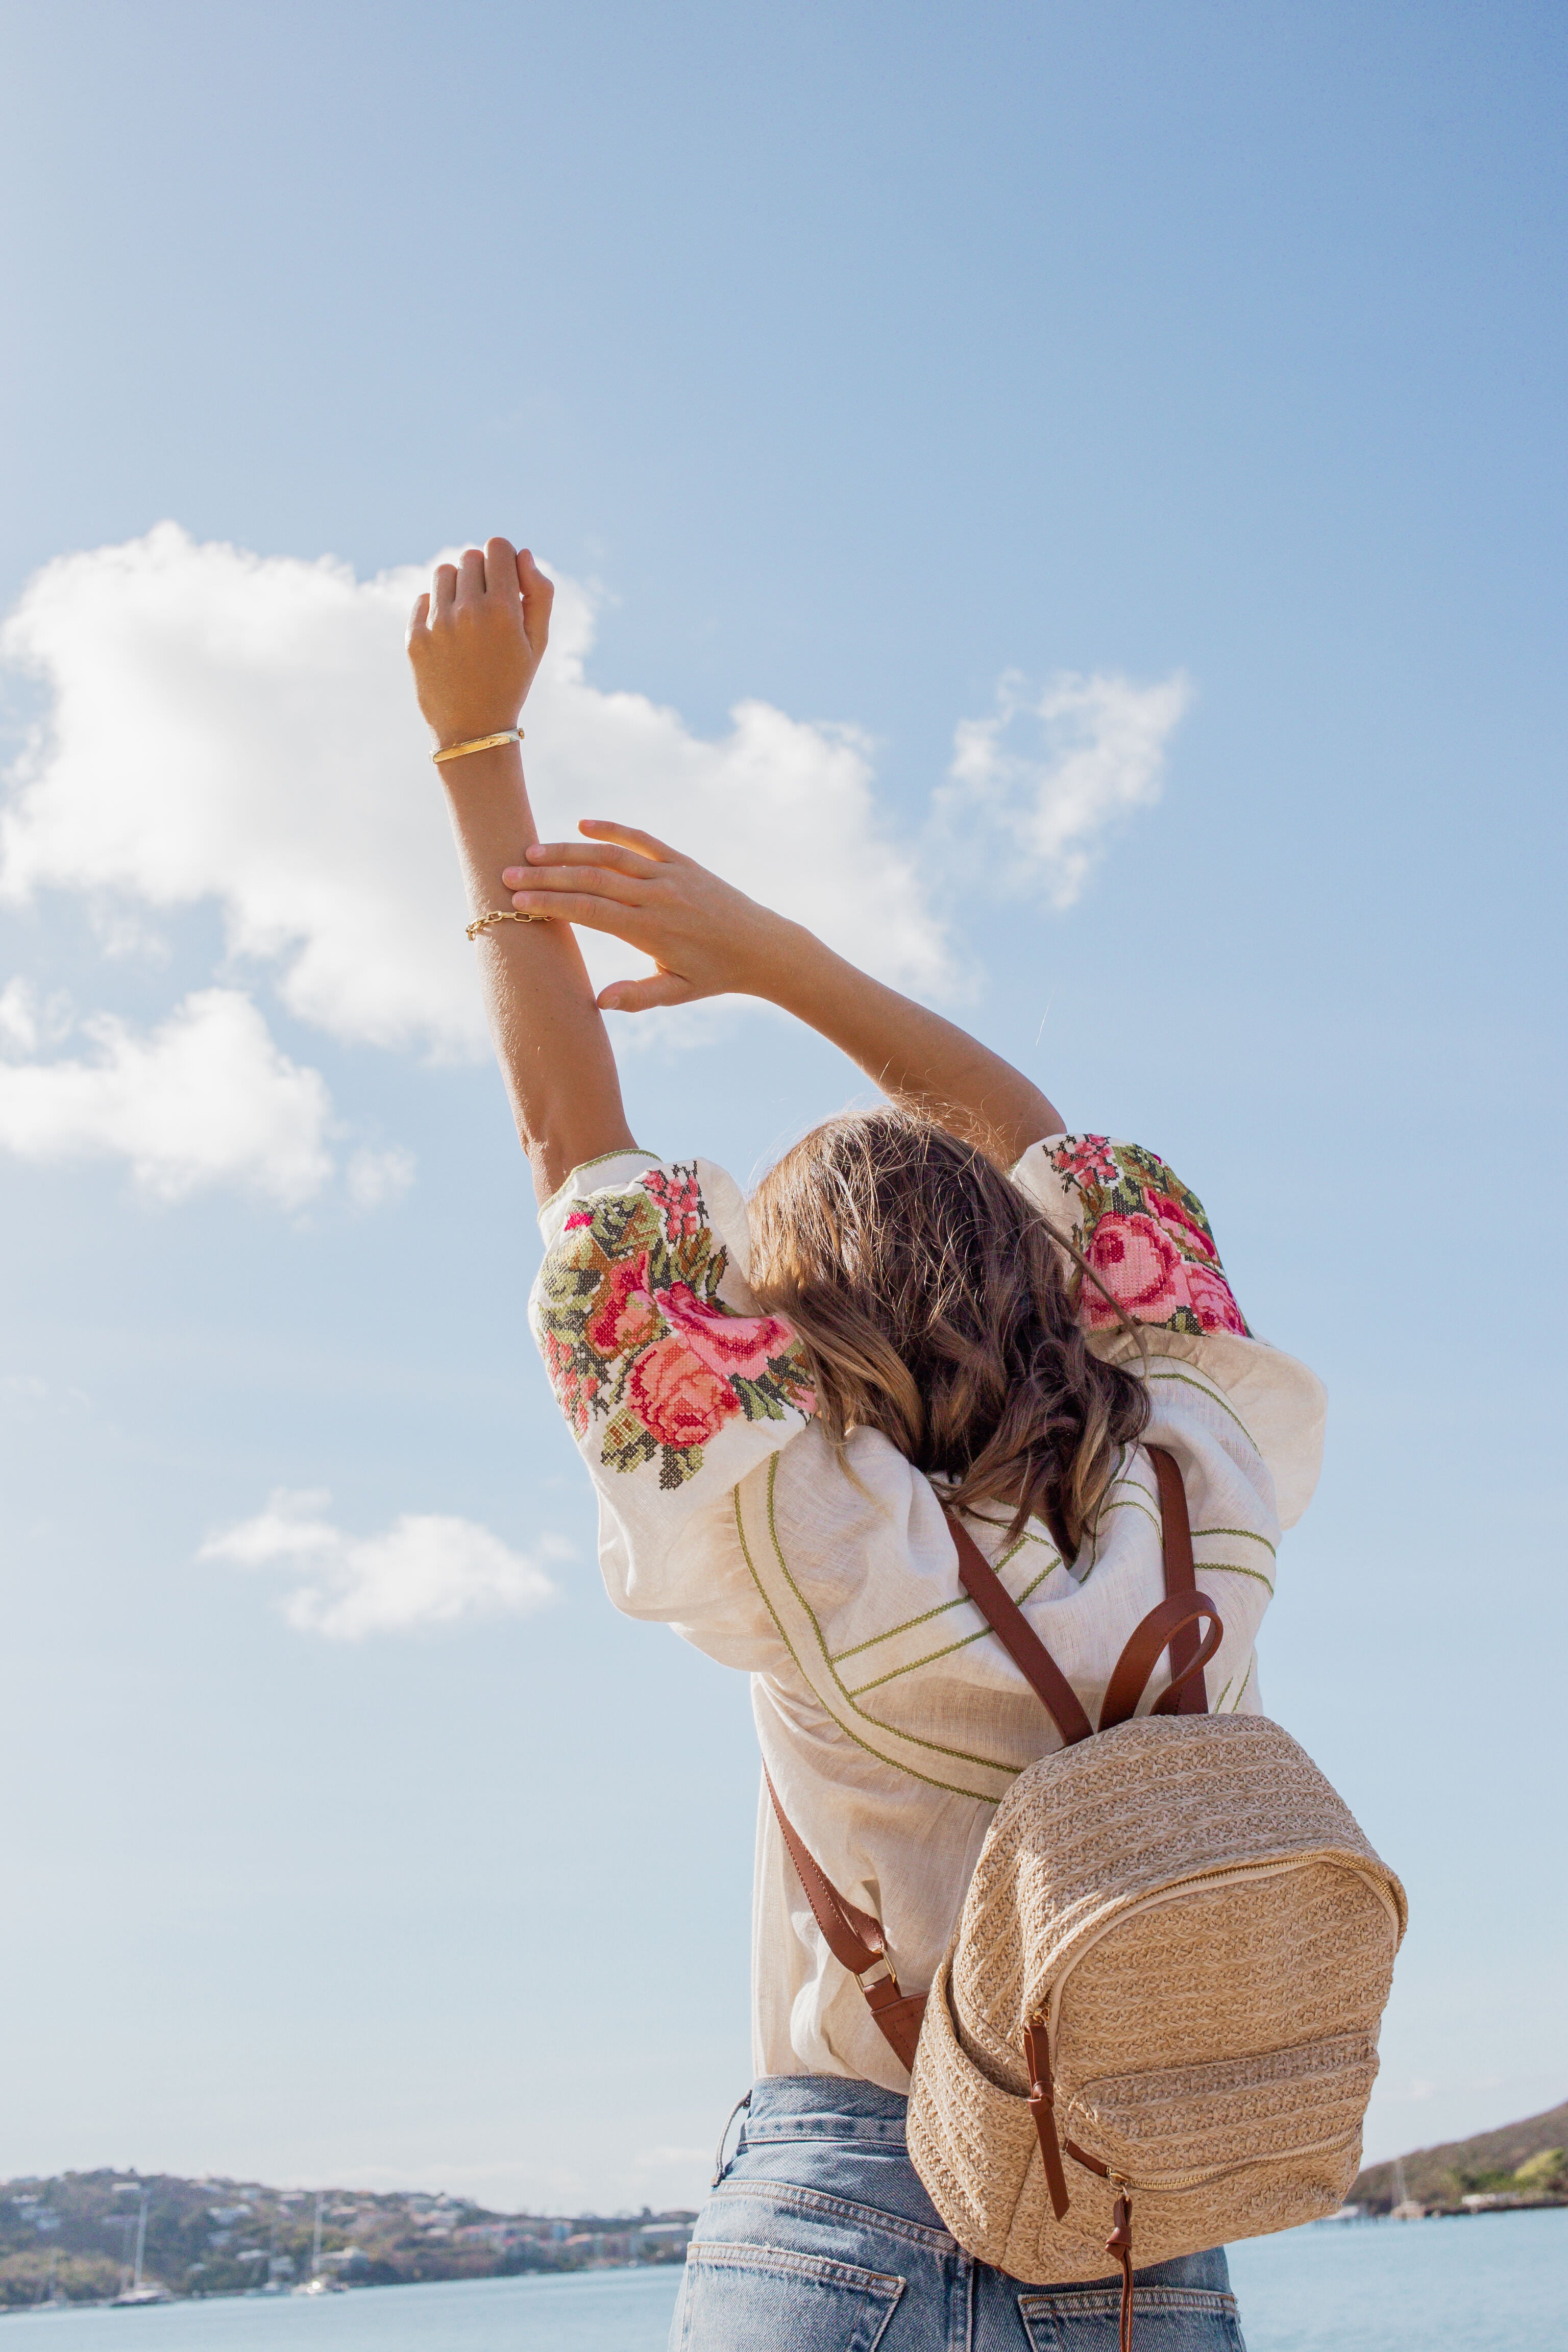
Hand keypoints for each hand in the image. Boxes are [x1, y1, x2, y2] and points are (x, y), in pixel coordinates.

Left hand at [406, 537, 553, 748]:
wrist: (473, 730)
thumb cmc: (511, 682)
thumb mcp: (537, 642)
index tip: (504, 578)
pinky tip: (449, 635)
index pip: (497, 546)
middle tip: (488, 605)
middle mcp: (468, 611)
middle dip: (482, 573)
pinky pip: (424, 598)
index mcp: (504, 610)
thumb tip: (522, 554)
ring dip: (457, 585)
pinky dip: (437, 608)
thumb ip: (540, 593)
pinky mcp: (415, 636)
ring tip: (466, 615)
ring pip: (444, 572)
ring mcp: (438, 624)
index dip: (503, 557)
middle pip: (471, 557)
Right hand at [501, 823, 801, 1011]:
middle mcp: (658, 897)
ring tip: (533, 851)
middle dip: (547, 875)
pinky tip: (583, 825)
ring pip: (611, 855)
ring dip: (569, 851)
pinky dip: (613, 830)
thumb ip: (637, 996)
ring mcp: (670, 875)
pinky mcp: (682, 861)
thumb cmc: (714, 975)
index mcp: (651, 931)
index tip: (519, 901)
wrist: (762, 947)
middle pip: (592, 878)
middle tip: (508, 872)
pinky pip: (643, 840)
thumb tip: (598, 1002)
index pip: (591, 911)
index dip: (552, 903)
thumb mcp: (677, 993)